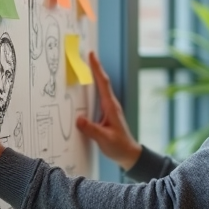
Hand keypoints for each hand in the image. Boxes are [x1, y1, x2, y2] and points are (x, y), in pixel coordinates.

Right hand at [76, 51, 141, 171]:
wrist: (129, 154)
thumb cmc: (119, 146)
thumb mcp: (104, 139)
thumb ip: (91, 130)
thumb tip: (79, 119)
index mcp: (111, 107)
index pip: (104, 84)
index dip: (97, 69)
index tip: (92, 55)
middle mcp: (111, 105)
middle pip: (102, 82)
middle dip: (95, 67)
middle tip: (88, 54)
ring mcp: (109, 108)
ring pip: (101, 88)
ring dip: (94, 76)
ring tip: (86, 65)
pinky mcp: (106, 113)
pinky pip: (98, 97)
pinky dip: (93, 88)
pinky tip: (87, 88)